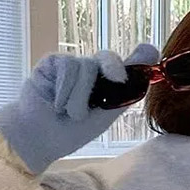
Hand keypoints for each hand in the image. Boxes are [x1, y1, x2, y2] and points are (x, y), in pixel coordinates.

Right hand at [0, 43, 159, 173]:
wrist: (38, 138)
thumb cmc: (70, 132)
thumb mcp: (105, 116)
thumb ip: (127, 91)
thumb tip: (150, 58)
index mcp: (104, 86)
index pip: (124, 65)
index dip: (138, 58)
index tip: (148, 51)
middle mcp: (89, 73)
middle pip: (107, 59)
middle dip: (112, 69)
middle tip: (116, 80)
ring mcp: (70, 66)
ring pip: (86, 66)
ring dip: (79, 97)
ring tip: (69, 113)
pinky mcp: (52, 62)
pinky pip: (67, 66)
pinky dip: (64, 89)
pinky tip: (56, 103)